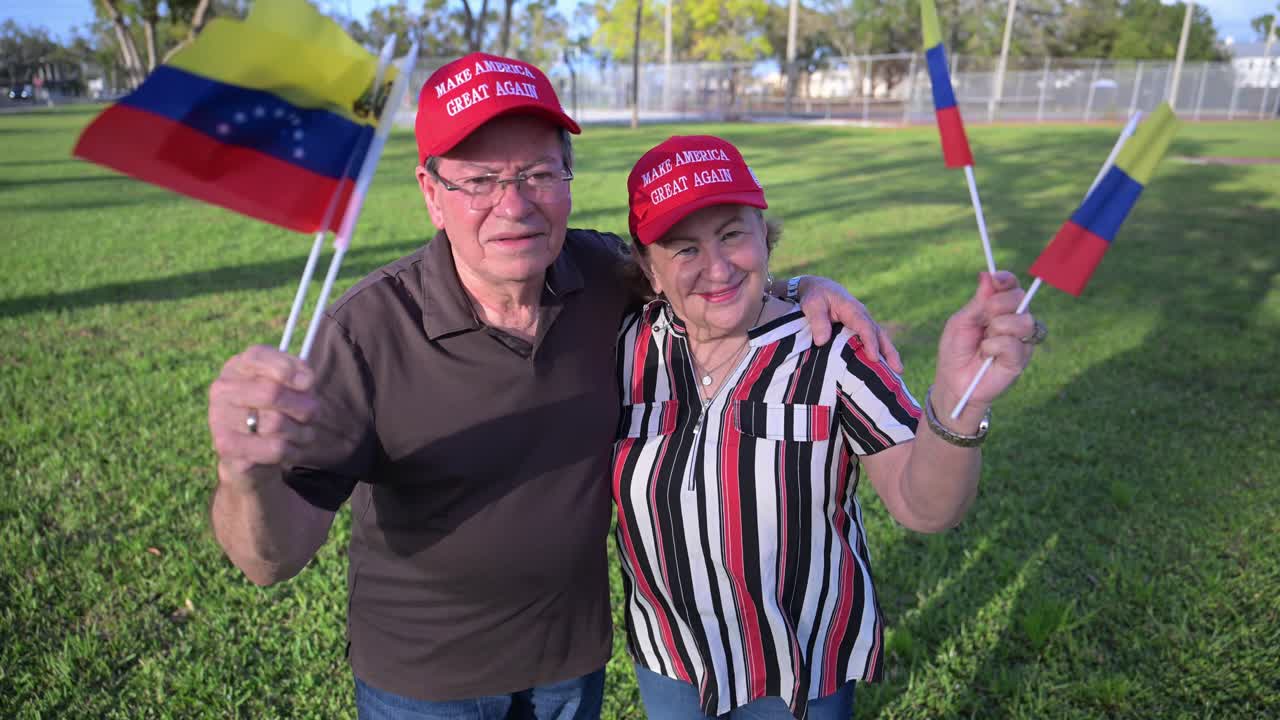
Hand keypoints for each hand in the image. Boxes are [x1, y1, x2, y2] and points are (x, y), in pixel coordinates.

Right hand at [208, 345, 326, 480]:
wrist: (250, 454)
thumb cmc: (275, 411)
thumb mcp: (289, 385)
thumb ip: (298, 373)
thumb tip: (305, 379)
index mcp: (237, 367)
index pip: (258, 356)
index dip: (289, 369)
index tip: (309, 382)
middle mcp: (223, 389)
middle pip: (272, 393)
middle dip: (303, 406)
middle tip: (313, 413)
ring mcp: (220, 418)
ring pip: (276, 423)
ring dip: (301, 431)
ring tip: (302, 433)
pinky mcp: (226, 446)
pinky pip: (274, 448)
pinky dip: (292, 450)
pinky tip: (292, 449)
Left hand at [795, 275, 902, 372]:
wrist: (819, 288)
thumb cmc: (816, 296)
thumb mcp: (812, 304)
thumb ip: (818, 321)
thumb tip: (822, 342)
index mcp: (852, 310)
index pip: (865, 327)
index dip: (870, 342)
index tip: (874, 358)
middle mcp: (862, 317)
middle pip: (879, 335)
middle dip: (889, 352)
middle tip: (898, 370)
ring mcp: (863, 323)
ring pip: (879, 339)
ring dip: (889, 355)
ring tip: (898, 373)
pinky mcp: (860, 330)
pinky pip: (872, 342)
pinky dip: (880, 354)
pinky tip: (882, 370)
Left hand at [933, 271, 1036, 413]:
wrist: (953, 382)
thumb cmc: (956, 351)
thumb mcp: (961, 322)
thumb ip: (978, 301)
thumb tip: (987, 274)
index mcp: (999, 309)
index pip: (1011, 287)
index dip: (1007, 280)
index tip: (998, 279)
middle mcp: (1014, 321)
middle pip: (1021, 298)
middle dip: (998, 305)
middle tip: (983, 319)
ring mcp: (1021, 339)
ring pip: (1024, 320)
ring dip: (998, 327)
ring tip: (984, 341)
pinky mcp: (1021, 358)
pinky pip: (1014, 343)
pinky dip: (995, 346)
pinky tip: (986, 354)